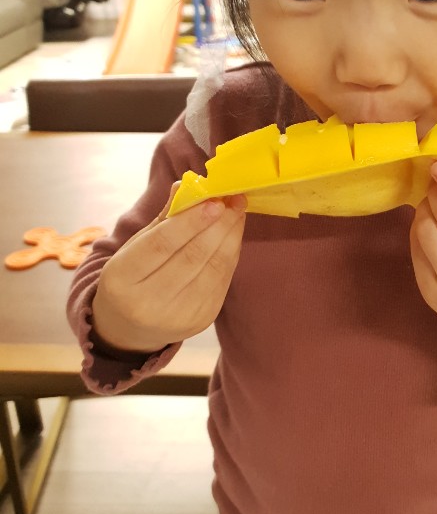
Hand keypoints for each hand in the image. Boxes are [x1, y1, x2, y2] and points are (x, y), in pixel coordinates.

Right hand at [92, 185, 246, 352]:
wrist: (129, 328)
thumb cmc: (131, 277)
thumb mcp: (134, 246)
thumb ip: (163, 218)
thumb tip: (188, 185)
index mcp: (122, 280)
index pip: (161, 245)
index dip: (190, 221)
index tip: (214, 200)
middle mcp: (148, 303)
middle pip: (192, 256)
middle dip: (218, 224)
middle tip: (234, 198)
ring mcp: (178, 316)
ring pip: (213, 268)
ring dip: (231, 235)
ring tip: (238, 210)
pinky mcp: (201, 320)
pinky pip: (222, 280)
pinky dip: (231, 253)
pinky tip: (233, 234)